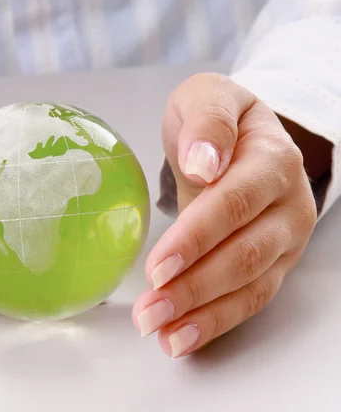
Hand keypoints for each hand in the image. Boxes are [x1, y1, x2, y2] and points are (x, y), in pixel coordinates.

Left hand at [131, 73, 317, 356]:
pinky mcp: (272, 264)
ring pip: (249, 285)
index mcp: (271, 159)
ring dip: (202, 314)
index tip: (158, 265)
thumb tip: (205, 161)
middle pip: (243, 254)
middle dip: (194, 287)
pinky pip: (249, 299)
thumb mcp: (206, 96)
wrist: (244, 137)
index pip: (235, 203)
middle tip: (149, 310)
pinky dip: (215, 322)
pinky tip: (180, 338)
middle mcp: (286, 205)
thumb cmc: (216, 119)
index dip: (197, 238)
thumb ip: (207, 120)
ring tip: (159, 332)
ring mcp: (284, 239)